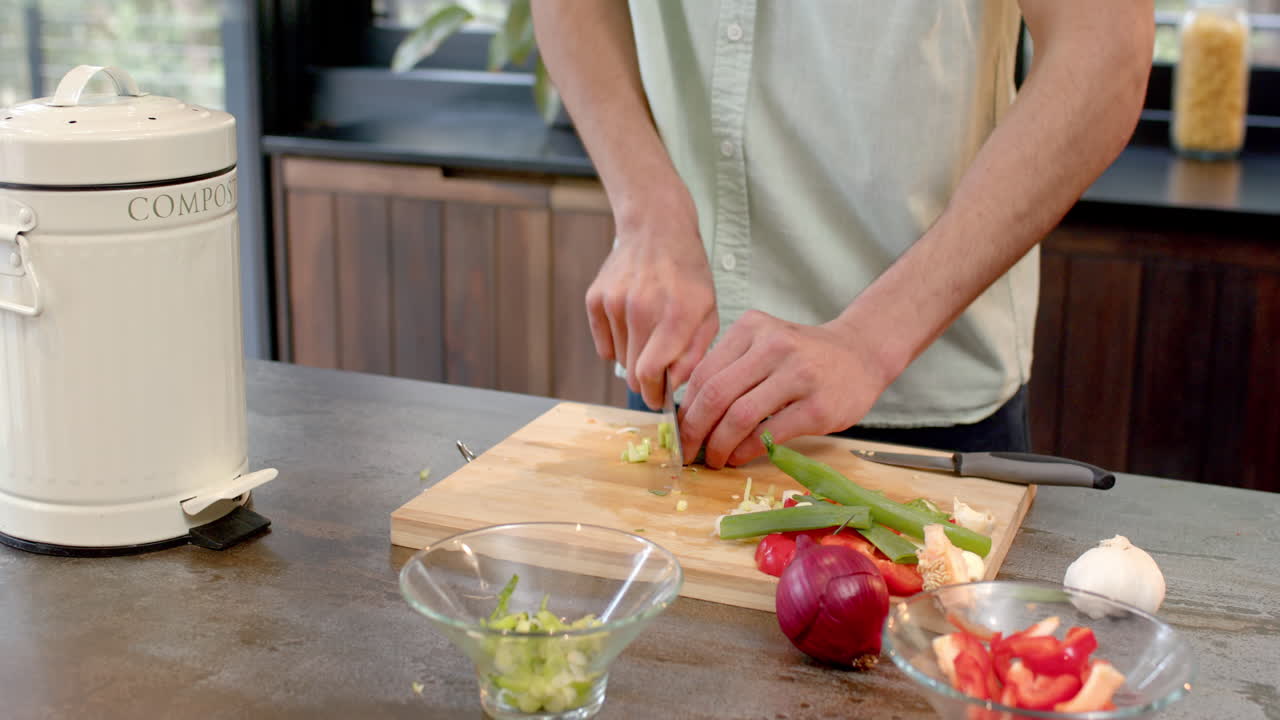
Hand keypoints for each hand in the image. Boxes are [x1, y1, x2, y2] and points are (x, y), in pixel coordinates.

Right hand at [585, 191, 718, 408]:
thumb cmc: (688, 275)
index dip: (654, 395)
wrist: (656, 230)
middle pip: (633, 372)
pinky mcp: (595, 299)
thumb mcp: (708, 312)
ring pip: (619, 360)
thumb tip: (673, 385)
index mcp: (675, 315)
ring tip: (649, 335)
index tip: (659, 402)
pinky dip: (617, 344)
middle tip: (657, 376)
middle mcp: (641, 309)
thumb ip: (695, 353)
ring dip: (634, 358)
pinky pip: (603, 344)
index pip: (650, 373)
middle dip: (647, 382)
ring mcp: (614, 302)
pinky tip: (632, 323)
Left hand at [678, 310, 894, 467]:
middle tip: (688, 451)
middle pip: (716, 394)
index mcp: (752, 328)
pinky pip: (769, 433)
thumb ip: (730, 368)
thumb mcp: (764, 344)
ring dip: (719, 445)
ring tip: (715, 458)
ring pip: (739, 416)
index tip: (679, 431)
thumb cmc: (805, 356)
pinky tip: (739, 457)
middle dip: (694, 430)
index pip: (704, 373)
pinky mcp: (817, 406)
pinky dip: (746, 450)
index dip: (686, 408)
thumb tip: (689, 414)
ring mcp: (798, 374)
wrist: (861, 354)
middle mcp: (773, 345)